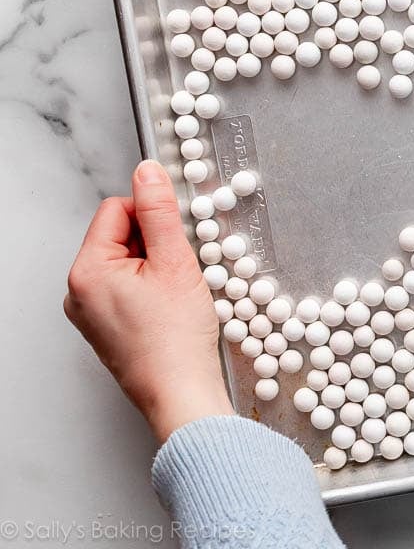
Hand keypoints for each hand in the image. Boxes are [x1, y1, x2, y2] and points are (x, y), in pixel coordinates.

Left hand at [65, 160, 232, 441]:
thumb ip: (160, 212)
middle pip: (120, 237)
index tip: (177, 237)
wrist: (180, 393)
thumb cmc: (176, 340)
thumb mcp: (176, 262)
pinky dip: (152, 291)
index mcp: (87, 271)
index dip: (152, 216)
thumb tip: (148, 173)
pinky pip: (128, 290)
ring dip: (157, 268)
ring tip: (177, 295)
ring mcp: (91, 313)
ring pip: (127, 264)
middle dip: (156, 245)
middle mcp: (79, 291)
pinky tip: (171, 309)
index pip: (116, 210)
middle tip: (180, 271)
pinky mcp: (106, 328)